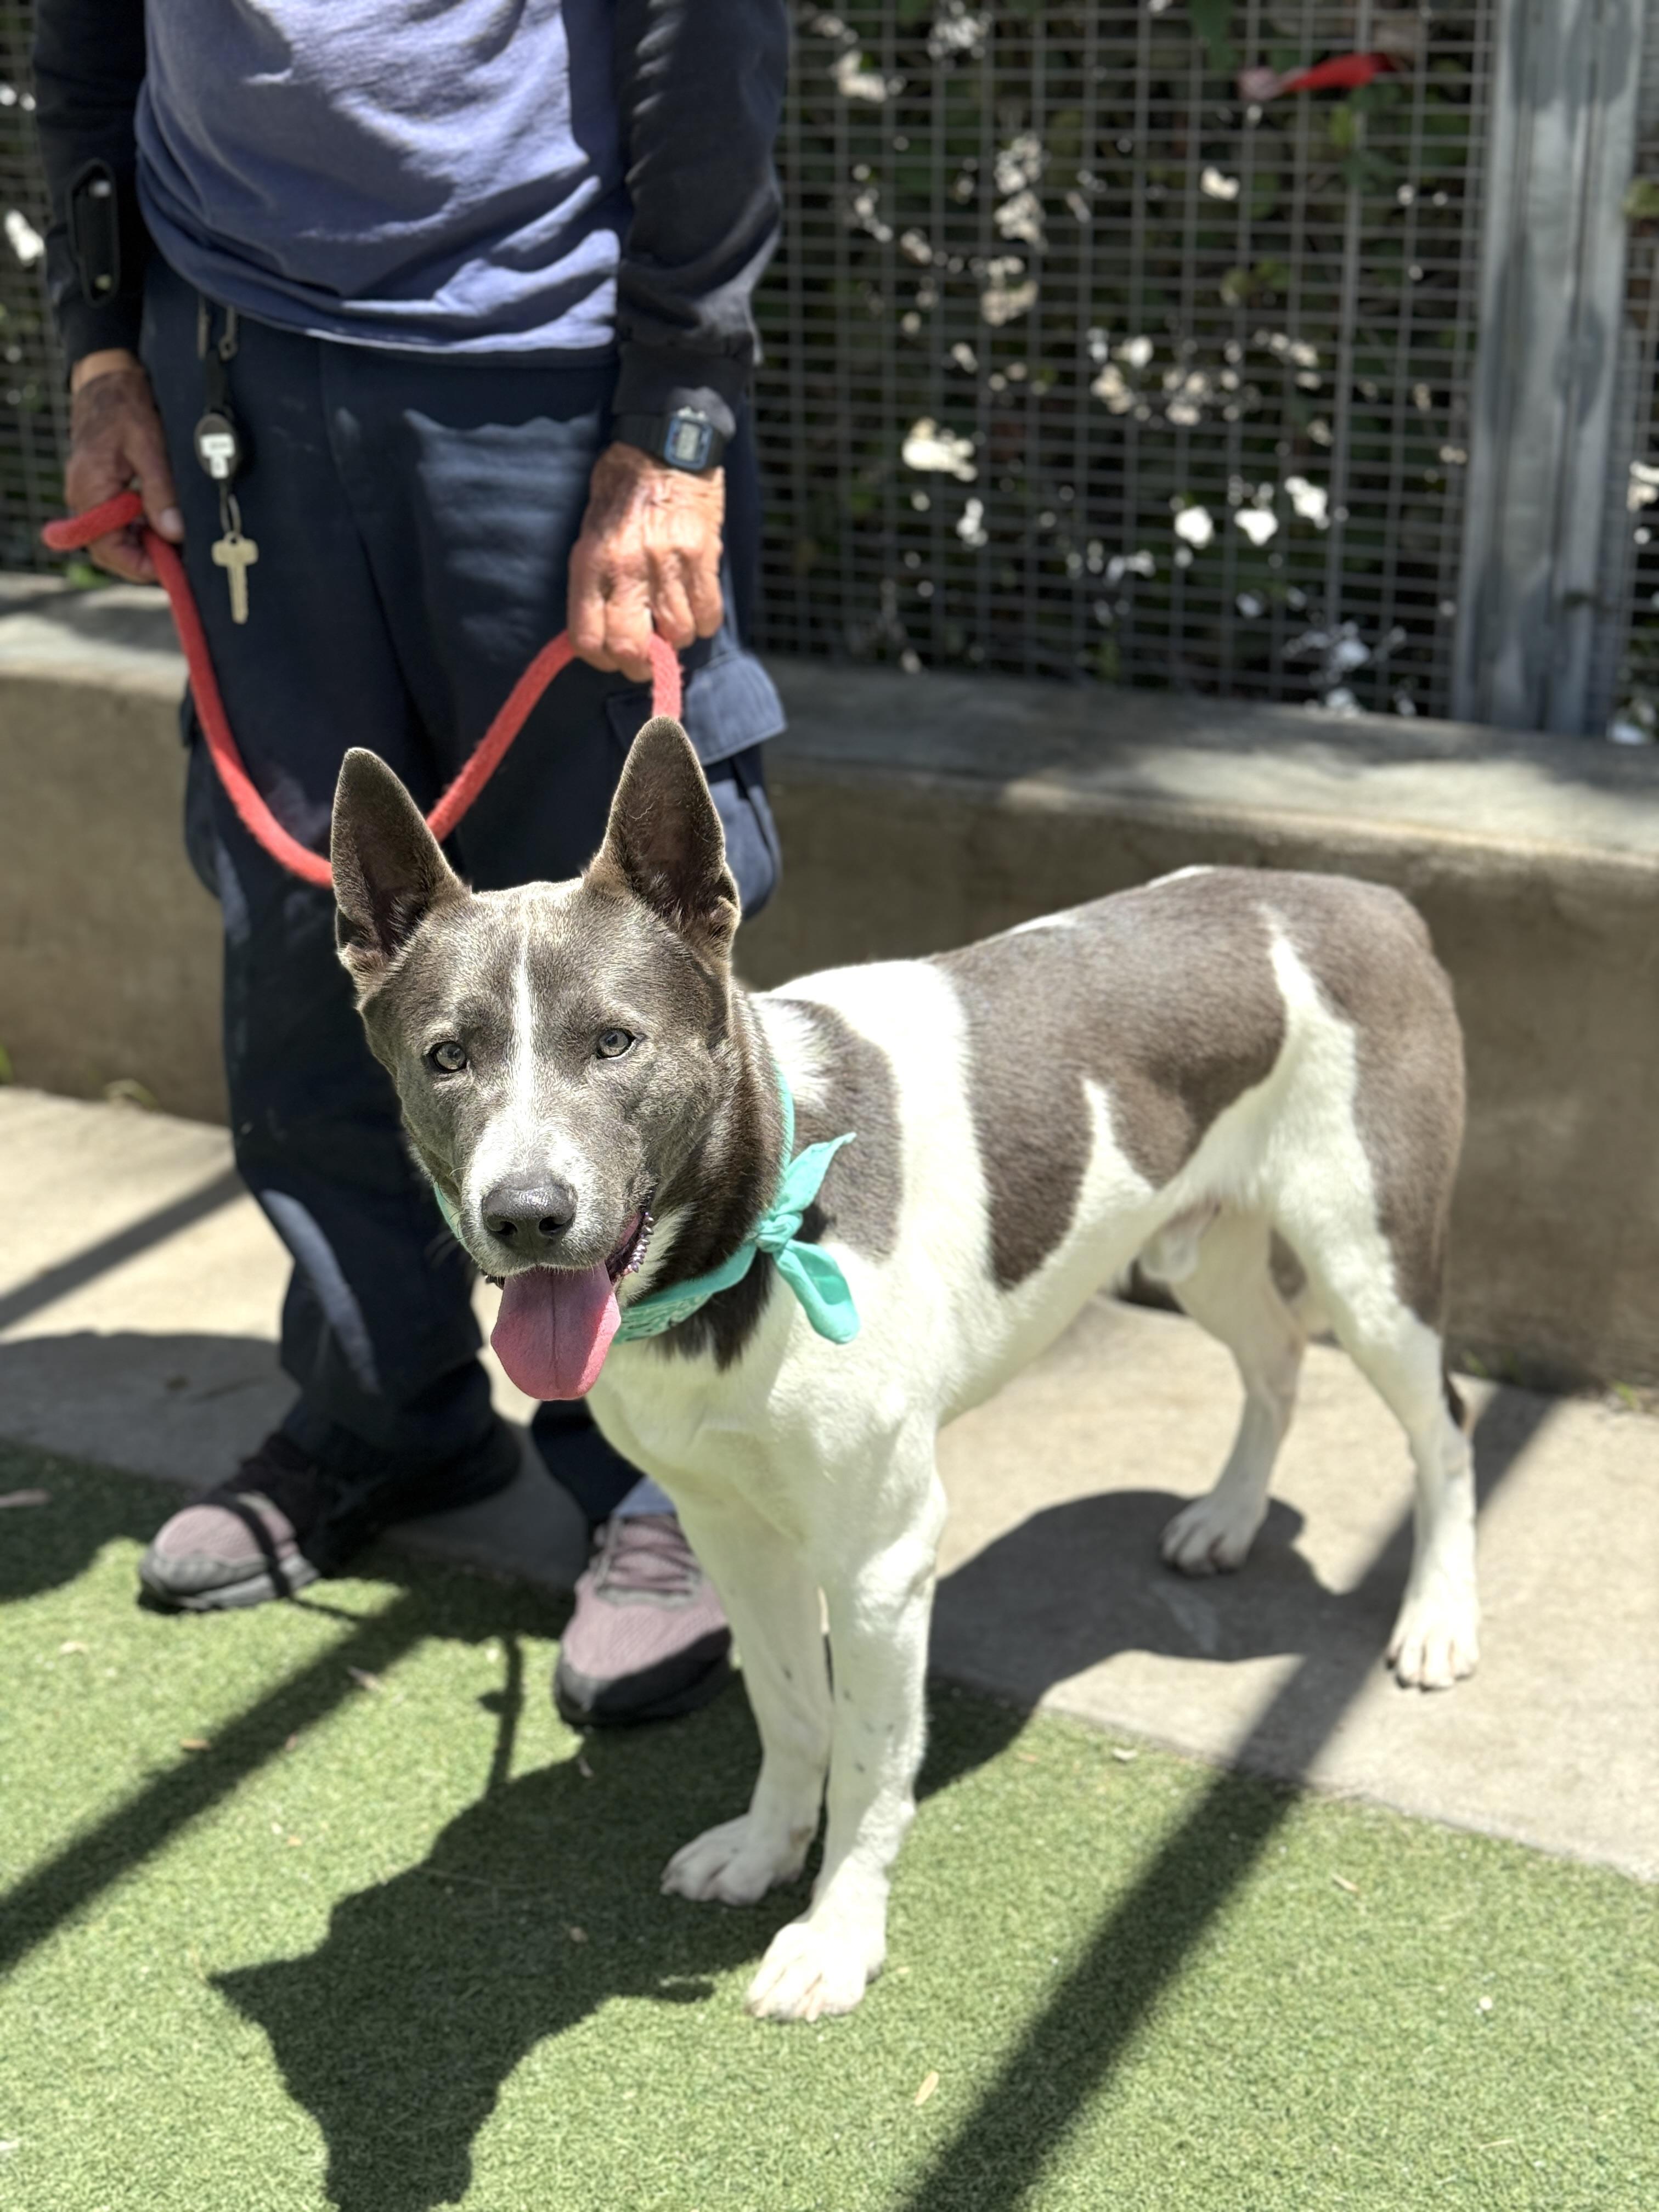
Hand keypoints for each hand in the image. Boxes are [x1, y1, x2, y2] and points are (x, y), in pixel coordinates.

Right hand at [65, 349, 183, 584]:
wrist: (109, 378)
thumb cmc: (127, 405)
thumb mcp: (149, 446)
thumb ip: (161, 492)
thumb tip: (174, 534)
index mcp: (90, 490)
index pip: (108, 548)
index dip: (142, 566)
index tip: (174, 572)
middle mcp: (83, 498)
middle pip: (112, 549)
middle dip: (147, 559)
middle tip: (184, 561)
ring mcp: (89, 494)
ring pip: (117, 537)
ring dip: (147, 544)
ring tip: (179, 542)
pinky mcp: (100, 489)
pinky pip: (119, 521)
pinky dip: (142, 528)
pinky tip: (166, 523)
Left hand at [567, 441, 724, 681]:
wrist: (665, 443)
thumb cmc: (622, 488)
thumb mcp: (591, 532)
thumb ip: (593, 581)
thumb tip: (602, 631)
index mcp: (591, 563)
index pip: (588, 639)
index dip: (602, 661)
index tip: (613, 657)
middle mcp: (625, 568)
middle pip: (630, 649)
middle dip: (641, 665)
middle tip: (649, 657)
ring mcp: (665, 563)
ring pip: (675, 635)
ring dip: (677, 638)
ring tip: (674, 621)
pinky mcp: (701, 556)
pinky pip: (707, 615)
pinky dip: (703, 622)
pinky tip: (697, 608)